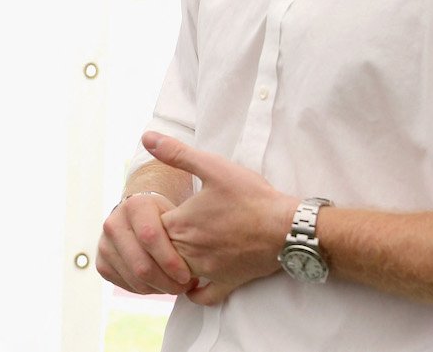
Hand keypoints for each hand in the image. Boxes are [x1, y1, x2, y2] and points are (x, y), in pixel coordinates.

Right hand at [97, 191, 197, 295]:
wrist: (138, 214)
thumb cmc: (163, 215)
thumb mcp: (174, 213)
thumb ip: (183, 232)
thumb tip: (198, 263)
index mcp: (134, 205)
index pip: (150, 237)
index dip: (170, 261)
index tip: (188, 275)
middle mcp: (113, 223)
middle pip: (141, 265)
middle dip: (168, 282)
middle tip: (185, 286)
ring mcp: (104, 244)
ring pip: (135, 279)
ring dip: (159, 289)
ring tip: (176, 285)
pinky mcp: (101, 263)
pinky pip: (126, 285)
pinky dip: (147, 289)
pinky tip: (160, 283)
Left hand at [143, 131, 297, 303]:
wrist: (286, 226)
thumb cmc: (250, 195)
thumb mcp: (213, 166)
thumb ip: (177, 152)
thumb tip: (147, 137)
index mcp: (180, 224)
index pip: (147, 229)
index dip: (146, 221)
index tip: (154, 211)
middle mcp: (188, 252)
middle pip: (156, 254)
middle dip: (155, 245)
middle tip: (159, 232)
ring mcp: (207, 270)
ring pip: (174, 276)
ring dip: (169, 266)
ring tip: (172, 252)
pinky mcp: (227, 282)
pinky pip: (203, 296)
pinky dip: (193, 292)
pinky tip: (192, 282)